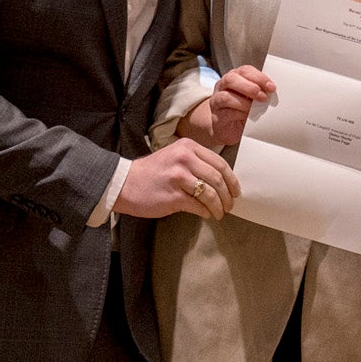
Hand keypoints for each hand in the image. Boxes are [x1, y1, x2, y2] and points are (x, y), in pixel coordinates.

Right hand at [114, 138, 238, 220]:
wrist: (124, 183)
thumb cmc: (152, 173)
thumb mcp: (174, 156)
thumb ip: (196, 162)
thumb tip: (221, 180)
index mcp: (187, 147)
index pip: (220, 163)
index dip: (232, 180)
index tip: (236, 191)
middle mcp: (185, 158)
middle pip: (218, 179)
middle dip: (228, 196)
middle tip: (230, 206)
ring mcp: (179, 177)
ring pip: (211, 194)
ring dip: (219, 207)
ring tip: (220, 213)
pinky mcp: (174, 195)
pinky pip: (199, 206)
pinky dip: (206, 212)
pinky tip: (206, 214)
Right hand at [180, 65, 274, 147]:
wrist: (230, 130)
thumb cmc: (244, 111)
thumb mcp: (254, 99)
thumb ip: (261, 92)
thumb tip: (273, 92)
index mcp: (234, 78)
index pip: (245, 70)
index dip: (259, 77)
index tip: (271, 87)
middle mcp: (223, 86)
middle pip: (232, 78)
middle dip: (250, 87)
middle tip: (263, 97)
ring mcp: (216, 101)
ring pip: (226, 96)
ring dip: (244, 102)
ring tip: (254, 108)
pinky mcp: (216, 116)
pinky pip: (226, 112)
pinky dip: (238, 113)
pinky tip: (246, 116)